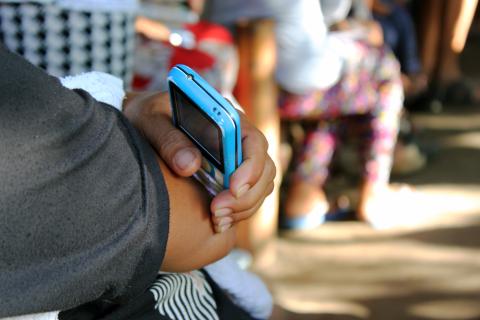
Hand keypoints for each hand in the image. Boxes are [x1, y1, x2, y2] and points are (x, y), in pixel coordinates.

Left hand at [123, 92, 275, 232]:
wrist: (145, 124)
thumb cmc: (149, 117)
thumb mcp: (149, 120)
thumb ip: (168, 140)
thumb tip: (190, 166)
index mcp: (227, 118)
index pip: (255, 142)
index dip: (251, 167)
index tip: (233, 188)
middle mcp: (239, 140)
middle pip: (264, 170)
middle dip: (246, 196)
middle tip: (217, 212)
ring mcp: (238, 160)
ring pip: (260, 188)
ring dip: (243, 208)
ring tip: (216, 221)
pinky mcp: (232, 179)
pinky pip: (248, 198)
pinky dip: (238, 214)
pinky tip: (217, 223)